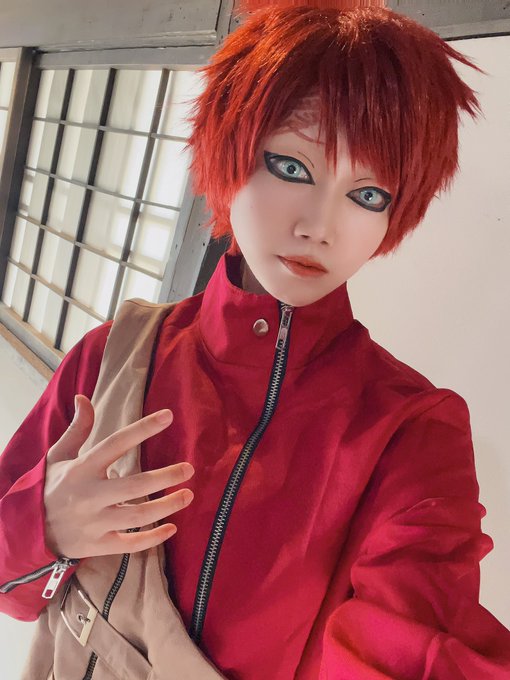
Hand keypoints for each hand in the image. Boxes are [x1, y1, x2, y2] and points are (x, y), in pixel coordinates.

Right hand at [43, 394, 193, 558]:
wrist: (28, 530)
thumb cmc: (49, 488)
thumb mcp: (58, 455)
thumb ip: (78, 429)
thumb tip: (84, 398)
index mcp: (82, 469)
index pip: (116, 443)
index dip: (143, 429)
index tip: (168, 416)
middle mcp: (90, 496)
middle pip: (134, 486)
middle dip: (165, 477)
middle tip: (189, 468)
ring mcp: (94, 523)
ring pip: (137, 517)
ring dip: (167, 507)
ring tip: (188, 495)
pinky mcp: (98, 545)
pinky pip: (130, 545)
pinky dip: (153, 539)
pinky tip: (171, 529)